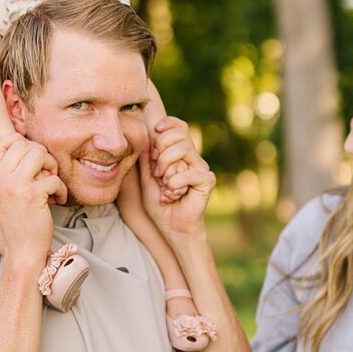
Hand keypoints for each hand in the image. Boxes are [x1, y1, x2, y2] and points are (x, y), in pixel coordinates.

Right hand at [0, 133, 66, 265]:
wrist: (22, 249)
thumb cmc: (18, 220)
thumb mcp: (4, 193)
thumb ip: (9, 170)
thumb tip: (28, 145)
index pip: (4, 141)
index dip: (22, 143)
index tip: (33, 159)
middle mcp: (0, 178)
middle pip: (27, 145)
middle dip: (43, 156)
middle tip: (47, 174)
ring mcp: (15, 186)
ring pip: (40, 154)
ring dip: (52, 167)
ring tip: (52, 183)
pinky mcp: (32, 195)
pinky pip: (54, 178)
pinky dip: (61, 190)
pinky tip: (57, 201)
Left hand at [139, 117, 214, 237]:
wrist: (171, 227)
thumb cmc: (160, 204)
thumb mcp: (147, 179)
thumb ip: (147, 160)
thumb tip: (146, 138)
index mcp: (180, 154)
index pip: (179, 126)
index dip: (168, 124)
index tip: (155, 133)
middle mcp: (193, 158)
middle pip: (179, 134)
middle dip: (161, 150)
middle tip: (157, 172)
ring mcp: (201, 168)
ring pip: (183, 149)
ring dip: (167, 167)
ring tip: (164, 184)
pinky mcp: (207, 180)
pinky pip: (190, 172)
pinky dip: (176, 183)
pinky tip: (173, 194)